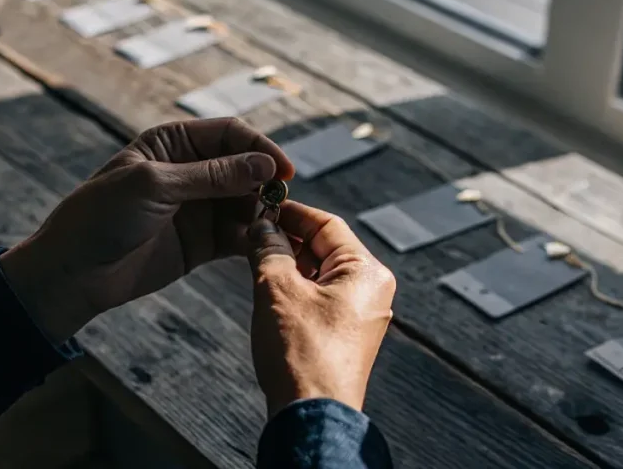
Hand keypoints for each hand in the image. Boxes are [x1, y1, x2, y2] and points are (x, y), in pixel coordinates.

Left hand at [0, 118, 293, 342]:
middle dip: (264, 184)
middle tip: (280, 204)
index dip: (260, 149)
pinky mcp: (204, 242)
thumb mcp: (155, 186)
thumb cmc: (102, 216)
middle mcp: (191, 171)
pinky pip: (239, 235)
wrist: (75, 272)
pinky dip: (254, 238)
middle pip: (245, 168)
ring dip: (263, 212)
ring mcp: (199, 207)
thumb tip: (264, 165)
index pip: (230, 134)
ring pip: (247, 202)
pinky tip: (262, 245)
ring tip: (272, 228)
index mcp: (173, 143)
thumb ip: (212, 176)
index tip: (283, 172)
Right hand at [246, 201, 395, 416]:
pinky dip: (293, 288)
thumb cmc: (302, 353)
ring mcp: (359, 315)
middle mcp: (371, 291)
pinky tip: (267, 289)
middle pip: (324, 248)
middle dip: (286, 240)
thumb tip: (260, 226)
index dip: (292, 213)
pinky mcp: (344, 336)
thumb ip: (269, 248)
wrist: (311, 415)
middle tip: (251, 232)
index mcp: (367, 272)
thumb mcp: (277, 288)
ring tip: (254, 259)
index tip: (262, 206)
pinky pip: (318, 298)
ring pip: (318, 273)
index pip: (328, 224)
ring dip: (287, 264)